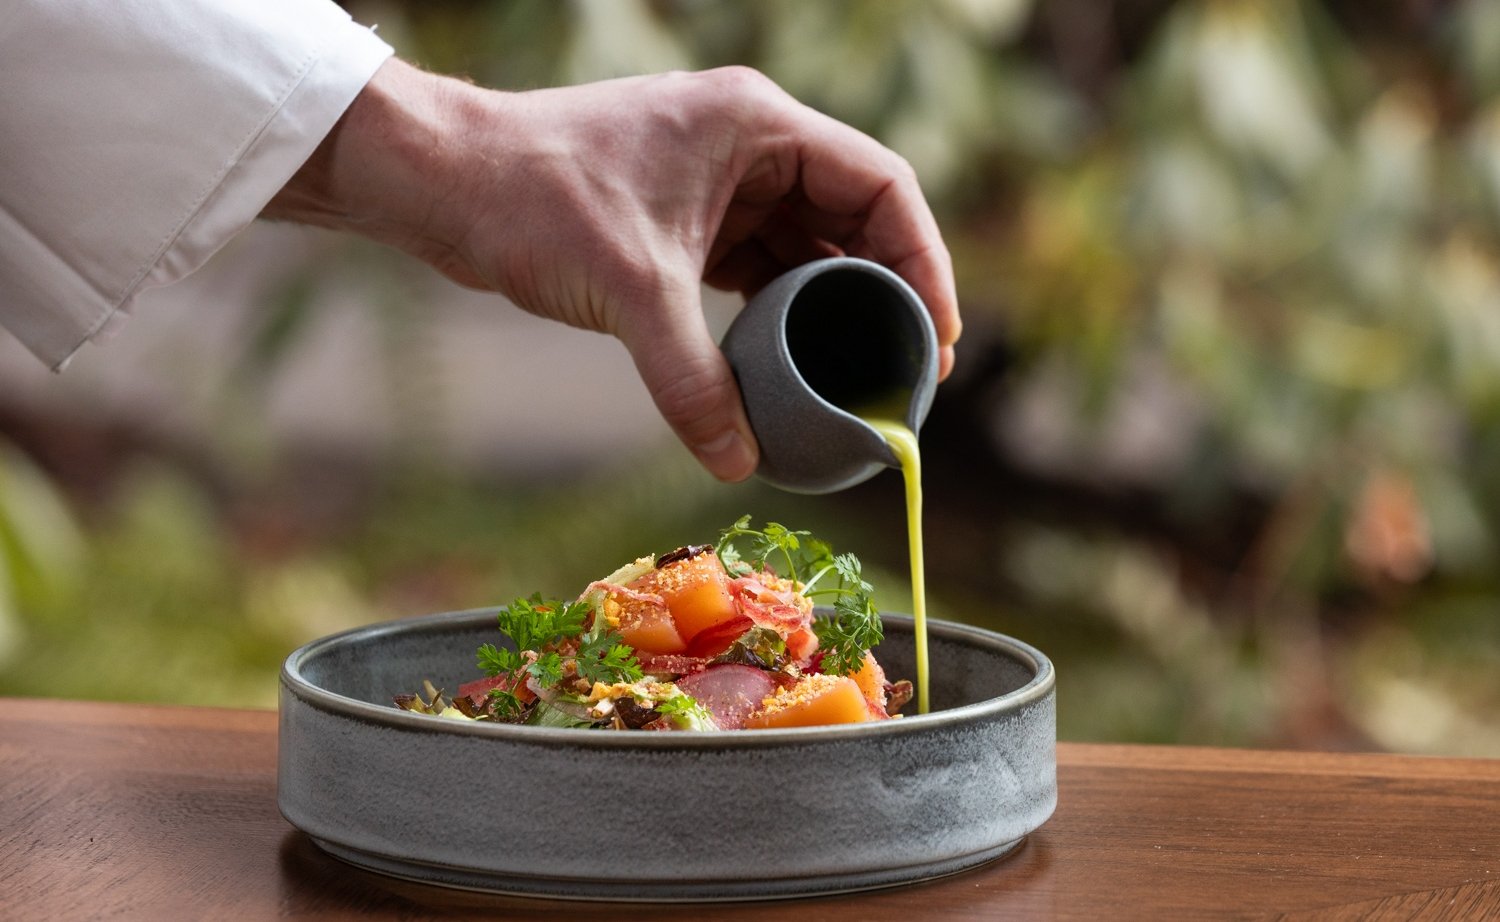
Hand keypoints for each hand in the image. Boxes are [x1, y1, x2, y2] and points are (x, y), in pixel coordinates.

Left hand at [266, 59, 960, 481]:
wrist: (445, 181)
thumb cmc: (533, 197)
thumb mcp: (630, 290)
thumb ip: (690, 379)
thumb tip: (736, 463)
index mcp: (759, 125)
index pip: (882, 186)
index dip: (925, 261)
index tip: (939, 337)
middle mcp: (751, 144)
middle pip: (856, 217)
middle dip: (890, 292)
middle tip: (914, 370)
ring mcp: (721, 180)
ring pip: (809, 244)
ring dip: (839, 306)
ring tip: (867, 374)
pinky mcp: (690, 218)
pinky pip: (762, 266)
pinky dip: (786, 311)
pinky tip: (801, 361)